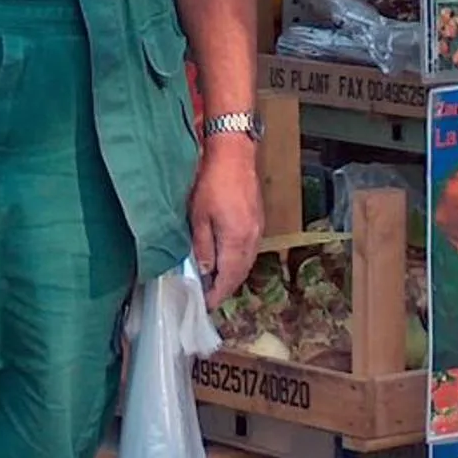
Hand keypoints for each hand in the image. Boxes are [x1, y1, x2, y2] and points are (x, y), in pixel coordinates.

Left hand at [188, 136, 264, 308]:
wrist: (234, 153)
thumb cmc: (212, 182)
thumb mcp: (199, 217)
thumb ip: (203, 247)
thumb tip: (205, 271)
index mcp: (237, 241)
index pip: (229, 279)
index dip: (217, 294)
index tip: (205, 304)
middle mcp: (251, 239)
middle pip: (241, 273)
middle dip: (225, 288)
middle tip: (208, 296)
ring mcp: (258, 229)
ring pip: (246, 262)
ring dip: (232, 274)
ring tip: (214, 280)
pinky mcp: (258, 220)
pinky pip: (249, 249)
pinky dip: (238, 260)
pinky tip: (226, 258)